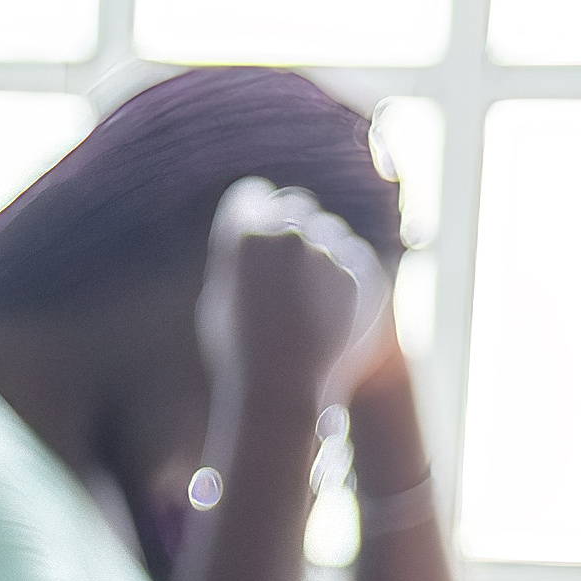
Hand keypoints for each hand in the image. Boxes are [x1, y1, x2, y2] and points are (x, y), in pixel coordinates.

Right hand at [195, 183, 382, 417]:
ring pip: (327, 230)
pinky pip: (351, 258)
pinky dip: (342, 276)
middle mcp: (290, 230)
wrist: (282, 386)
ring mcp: (330, 248)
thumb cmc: (237, 349)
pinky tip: (327, 309)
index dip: (249, 214)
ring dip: (318, 251)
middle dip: (287, 228)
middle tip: (282, 263)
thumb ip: (236, 258)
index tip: (253, 232)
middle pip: (291, 206)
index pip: (250, 195)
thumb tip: (250, 237)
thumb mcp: (218, 298)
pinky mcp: (362, 269)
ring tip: (305, 297)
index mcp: (245, 233)